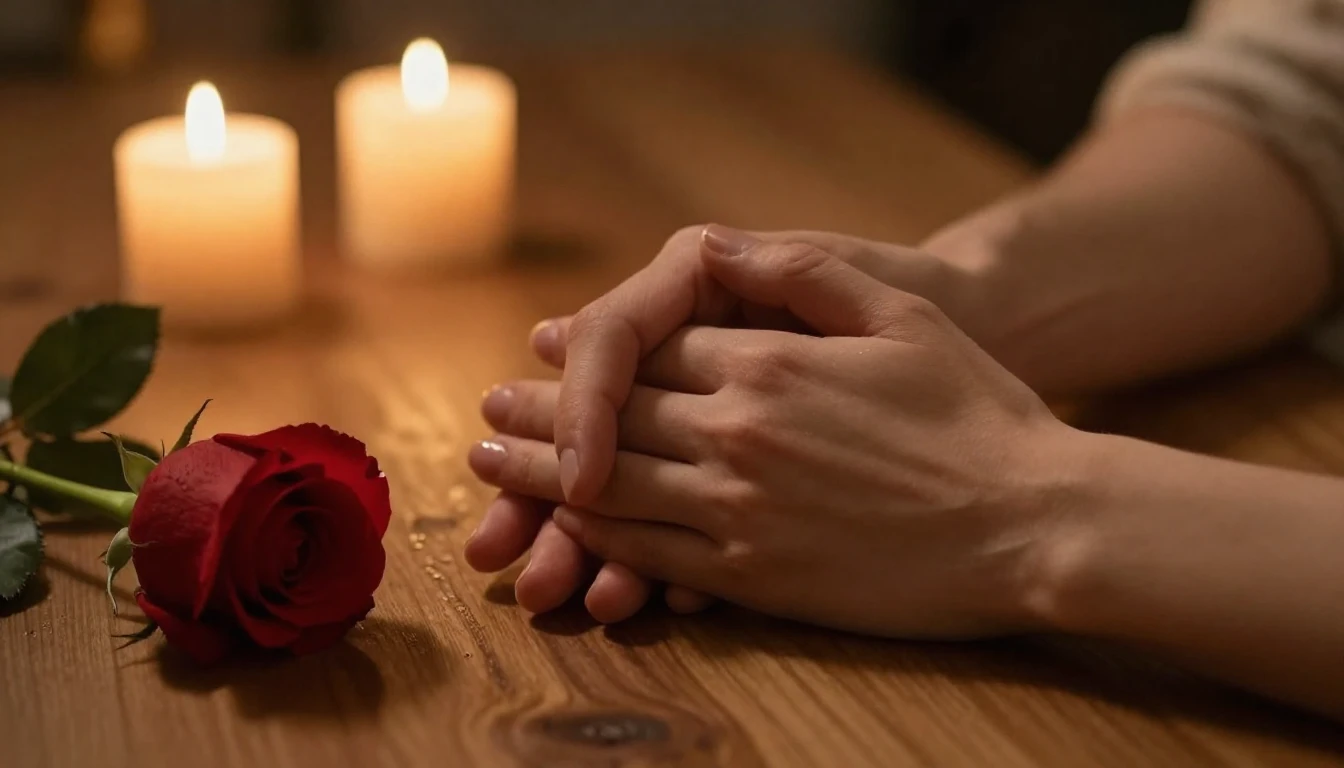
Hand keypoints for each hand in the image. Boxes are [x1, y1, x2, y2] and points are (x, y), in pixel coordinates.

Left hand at [470, 236, 1077, 635]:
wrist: (1033, 524)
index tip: (545, 349)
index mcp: (770, 361)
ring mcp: (740, 507)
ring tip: (491, 467)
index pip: (652, 349)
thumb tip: (721, 244)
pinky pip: (654, 551)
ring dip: (539, 476)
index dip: (588, 351)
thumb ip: (803, 273)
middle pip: (611, 415)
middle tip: (487, 411)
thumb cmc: (980, 416)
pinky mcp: (755, 573)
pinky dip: (597, 536)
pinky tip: (568, 528)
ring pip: (610, 486)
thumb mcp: (901, 316)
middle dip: (538, 413)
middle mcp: (739, 431)